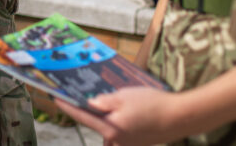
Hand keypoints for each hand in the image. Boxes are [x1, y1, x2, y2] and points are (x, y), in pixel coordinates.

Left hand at [55, 87, 192, 145]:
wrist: (180, 118)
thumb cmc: (153, 104)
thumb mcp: (125, 96)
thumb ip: (105, 101)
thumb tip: (89, 103)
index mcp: (111, 128)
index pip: (82, 116)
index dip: (66, 105)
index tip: (54, 96)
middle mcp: (116, 140)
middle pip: (93, 124)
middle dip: (86, 111)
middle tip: (78, 95)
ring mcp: (126, 144)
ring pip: (106, 130)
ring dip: (102, 118)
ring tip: (99, 102)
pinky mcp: (136, 143)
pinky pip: (118, 134)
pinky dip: (114, 124)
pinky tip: (118, 113)